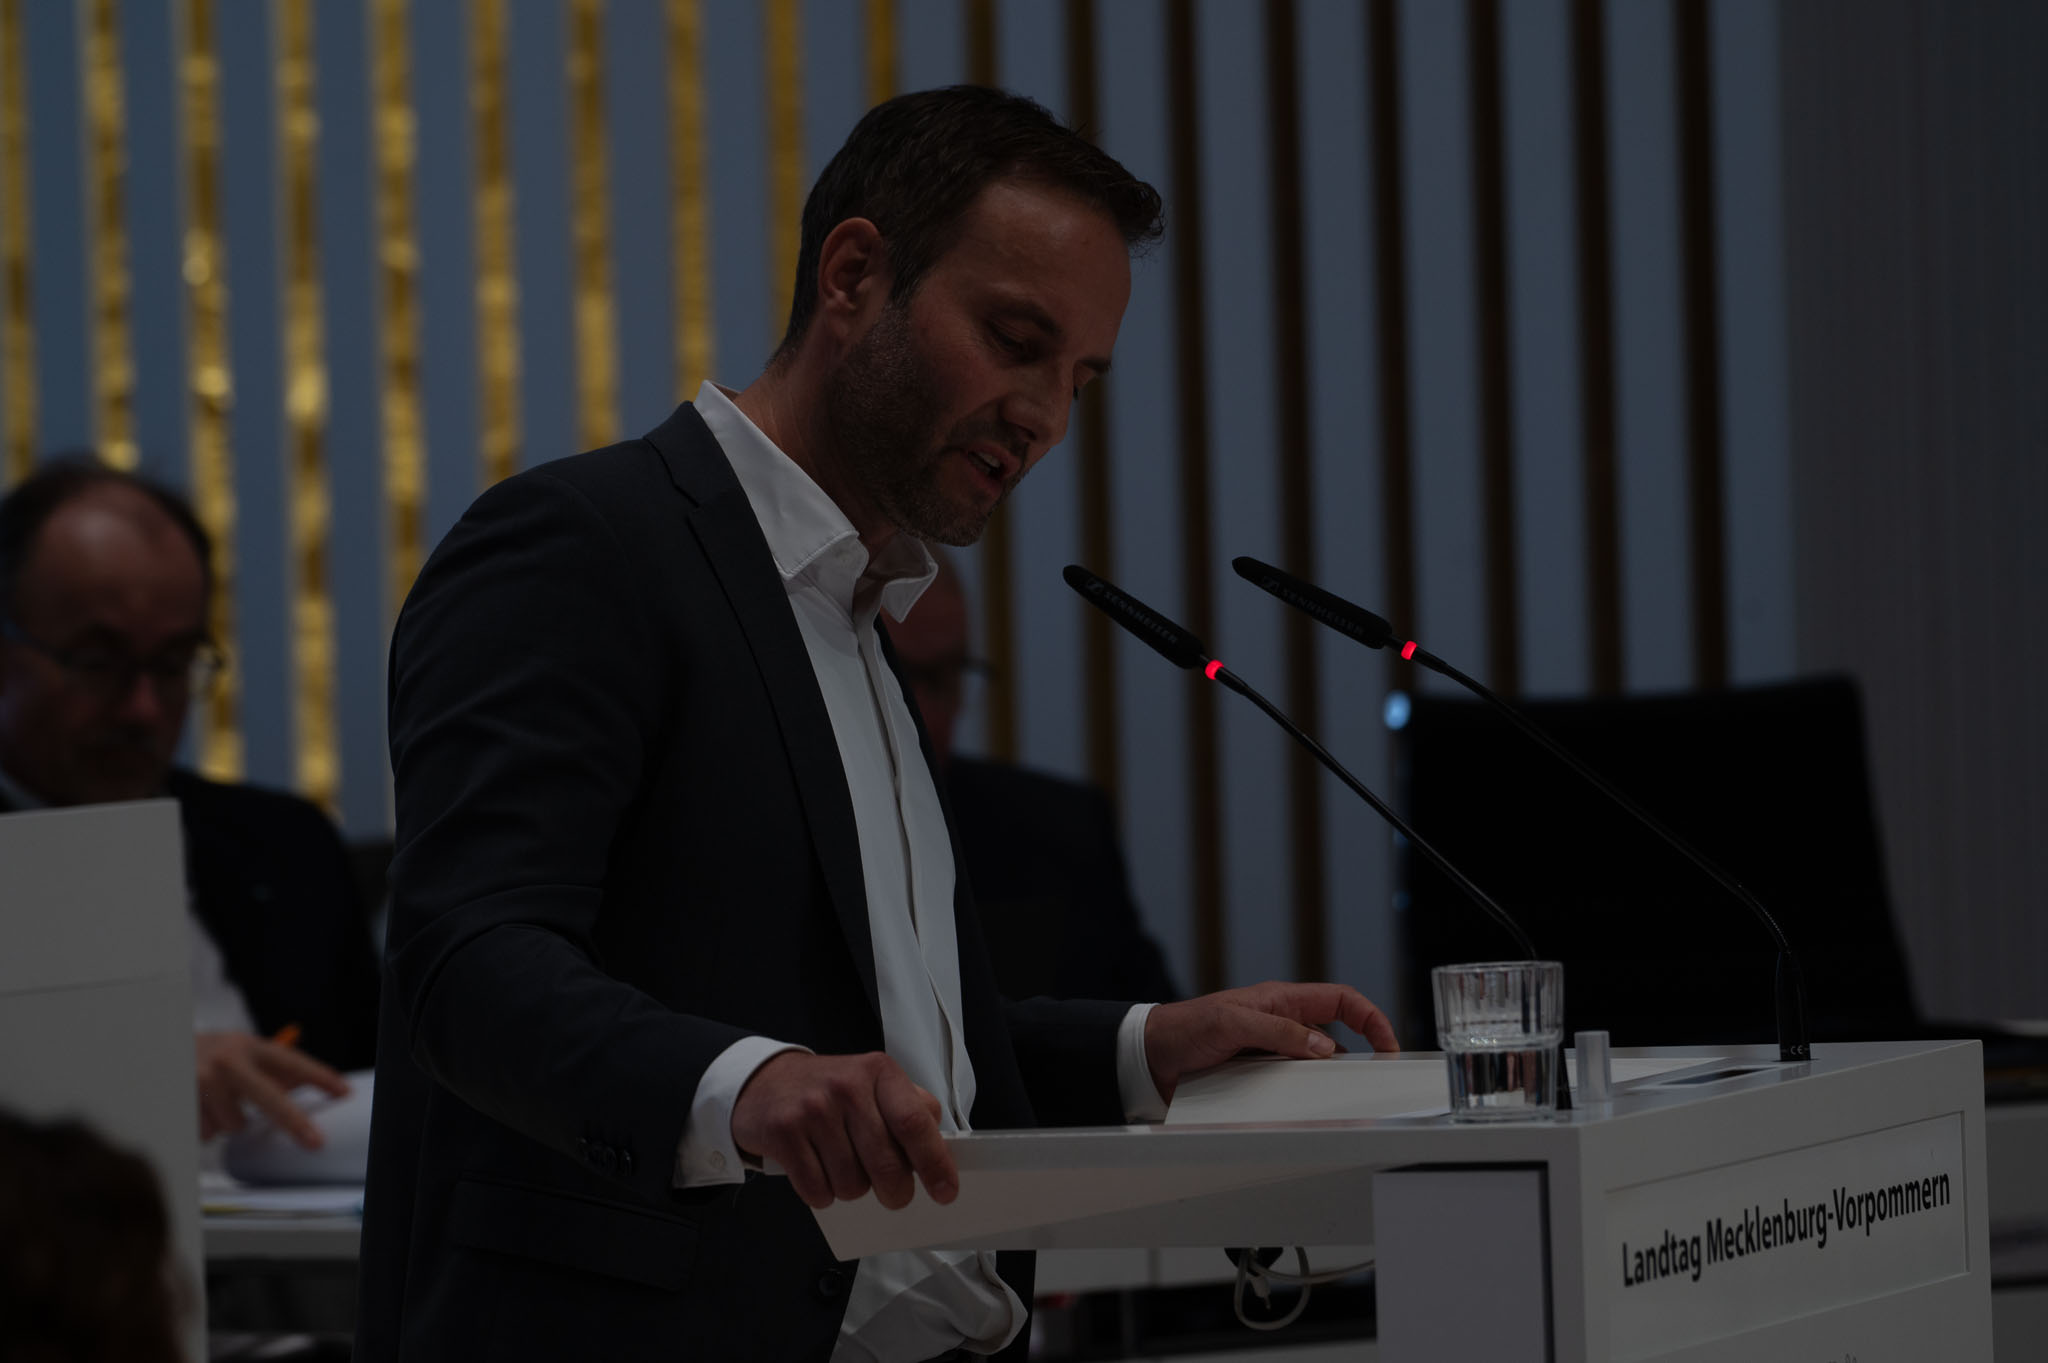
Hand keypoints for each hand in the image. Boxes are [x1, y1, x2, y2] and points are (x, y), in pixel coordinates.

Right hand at [194, 1031, 348, 1147]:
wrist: (153, 1048)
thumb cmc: (203, 1055)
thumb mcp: (237, 1052)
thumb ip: (267, 1070)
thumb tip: (299, 1087)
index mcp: (247, 1046)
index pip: (292, 1062)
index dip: (320, 1077)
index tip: (343, 1091)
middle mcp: (227, 1061)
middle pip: (270, 1098)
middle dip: (294, 1122)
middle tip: (315, 1141)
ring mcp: (202, 1081)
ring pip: (234, 1124)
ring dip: (228, 1121)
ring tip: (213, 1103)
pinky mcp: (181, 1102)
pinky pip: (207, 1132)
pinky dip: (204, 1127)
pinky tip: (195, 1108)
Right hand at [730, 1051, 955, 1211]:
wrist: (763, 1082)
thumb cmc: (828, 1089)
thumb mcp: (873, 1082)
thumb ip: (910, 1107)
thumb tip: (941, 1148)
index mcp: (879, 1072)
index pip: (915, 1123)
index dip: (935, 1163)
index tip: (945, 1191)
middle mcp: (847, 1086)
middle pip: (886, 1164)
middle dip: (895, 1191)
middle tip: (892, 1192)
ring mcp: (813, 1109)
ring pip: (852, 1184)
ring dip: (852, 1189)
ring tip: (841, 1165)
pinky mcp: (783, 1134)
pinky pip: (818, 1191)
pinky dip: (822, 1194)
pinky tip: (817, 1170)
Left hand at [1143, 981, 1399, 1100]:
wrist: (1149, 1057)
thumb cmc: (1184, 1028)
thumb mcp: (1232, 1022)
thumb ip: (1278, 1032)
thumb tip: (1324, 1047)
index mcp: (1281, 1001)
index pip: (1341, 1000)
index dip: (1371, 1018)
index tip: (1388, 1046)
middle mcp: (1280, 1025)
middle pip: (1335, 1037)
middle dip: (1356, 1057)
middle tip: (1366, 1084)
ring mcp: (1270, 1052)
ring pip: (1314, 1067)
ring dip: (1324, 1084)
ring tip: (1329, 1103)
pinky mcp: (1257, 1077)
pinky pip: (1290, 1089)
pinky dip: (1299, 1100)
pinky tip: (1297, 1114)